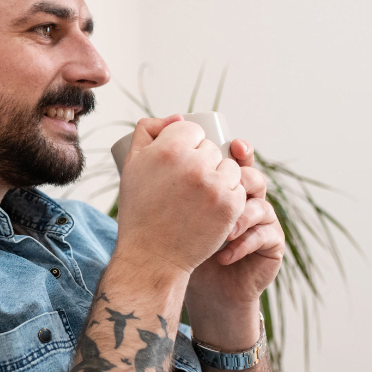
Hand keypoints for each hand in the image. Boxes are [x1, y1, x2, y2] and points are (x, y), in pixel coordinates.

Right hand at [114, 116, 246, 279]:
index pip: (191, 129)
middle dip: (202, 161)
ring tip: (201, 195)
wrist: (152, 254)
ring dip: (220, 177)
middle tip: (186, 185)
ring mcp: (215, 186)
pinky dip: (229, 197)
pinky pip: (239, 188)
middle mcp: (194, 163)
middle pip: (211, 148)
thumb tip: (178, 117)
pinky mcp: (230, 206)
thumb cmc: (140, 209)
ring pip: (229, 166)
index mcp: (168, 148)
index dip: (185, 145)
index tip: (178, 164)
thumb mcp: (132, 165)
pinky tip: (213, 207)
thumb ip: (147, 131)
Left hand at [185, 137, 283, 345]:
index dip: (241, 151)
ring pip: (262, 207)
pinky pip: (266, 237)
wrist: (189, 281)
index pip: (238, 160)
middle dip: (241, 183)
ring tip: (221, 233)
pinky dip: (244, 244)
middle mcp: (248, 198)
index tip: (234, 147)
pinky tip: (224, 255)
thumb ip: (167, 169)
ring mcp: (263, 220)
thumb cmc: (178, 242)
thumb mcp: (168, 205)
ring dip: (240, 218)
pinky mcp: (272, 245)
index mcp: (226, 184)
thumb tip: (165, 127)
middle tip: (224, 190)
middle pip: (254, 178)